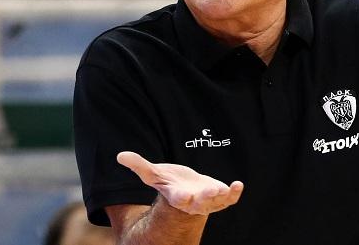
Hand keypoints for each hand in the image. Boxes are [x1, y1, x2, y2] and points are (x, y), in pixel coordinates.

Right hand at [117, 151, 243, 215]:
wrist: (185, 189)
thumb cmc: (168, 182)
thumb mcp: (153, 174)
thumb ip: (138, 166)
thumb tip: (119, 156)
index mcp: (177, 196)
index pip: (178, 198)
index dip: (181, 196)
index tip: (184, 195)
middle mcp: (194, 201)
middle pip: (200, 202)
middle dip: (206, 198)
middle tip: (212, 192)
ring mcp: (208, 200)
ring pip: (217, 201)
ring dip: (222, 196)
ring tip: (226, 188)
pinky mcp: (220, 196)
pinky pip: (229, 198)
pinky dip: (234, 193)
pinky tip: (238, 184)